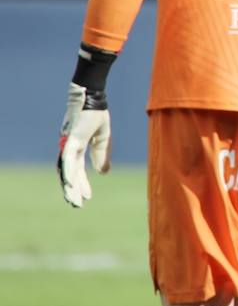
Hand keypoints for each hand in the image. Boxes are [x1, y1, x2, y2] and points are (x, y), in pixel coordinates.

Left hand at [58, 83, 111, 207]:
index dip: (82, 184)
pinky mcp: (70, 141)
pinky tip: (69, 184)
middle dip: (73, 190)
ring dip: (69, 186)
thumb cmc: (97, 114)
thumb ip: (102, 155)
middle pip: (70, 174)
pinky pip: (68, 160)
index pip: (78, 170)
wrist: (93, 98)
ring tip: (73, 201)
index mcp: (78, 148)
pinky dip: (68, 173)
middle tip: (76, 206)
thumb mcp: (103, 138)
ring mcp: (68, 145)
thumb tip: (103, 173)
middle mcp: (70, 148)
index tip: (87, 197)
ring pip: (67, 170)